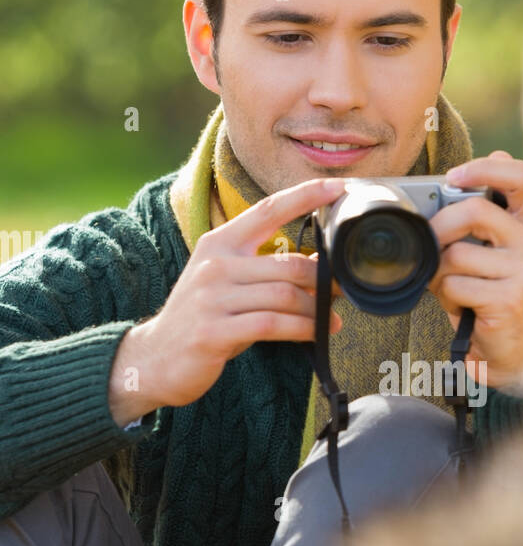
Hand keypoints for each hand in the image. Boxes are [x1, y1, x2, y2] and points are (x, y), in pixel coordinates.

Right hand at [109, 177, 345, 422]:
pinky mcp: (214, 331)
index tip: (340, 187)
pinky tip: (318, 334)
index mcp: (219, 243)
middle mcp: (214, 264)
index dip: (306, 195)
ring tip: (333, 319)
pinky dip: (303, 329)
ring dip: (318, 310)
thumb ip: (264, 269)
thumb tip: (320, 264)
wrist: (155, 357)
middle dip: (325, 279)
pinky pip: (273, 324)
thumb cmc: (202, 319)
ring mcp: (212, 297)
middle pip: (288, 263)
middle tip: (344, 290)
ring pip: (286, 295)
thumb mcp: (227, 283)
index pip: (267, 209)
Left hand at [427, 152, 522, 394]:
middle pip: (474, 210)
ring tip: (452, 287)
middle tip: (428, 244)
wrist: (503, 350)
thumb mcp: (483, 252)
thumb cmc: (486, 295)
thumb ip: (474, 219)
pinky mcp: (510, 299)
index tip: (454, 177)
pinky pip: (456, 285)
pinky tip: (461, 306)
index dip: (487, 167)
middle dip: (439, 227)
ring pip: (457, 254)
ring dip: (439, 273)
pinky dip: (446, 297)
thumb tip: (449, 183)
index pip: (522, 176)